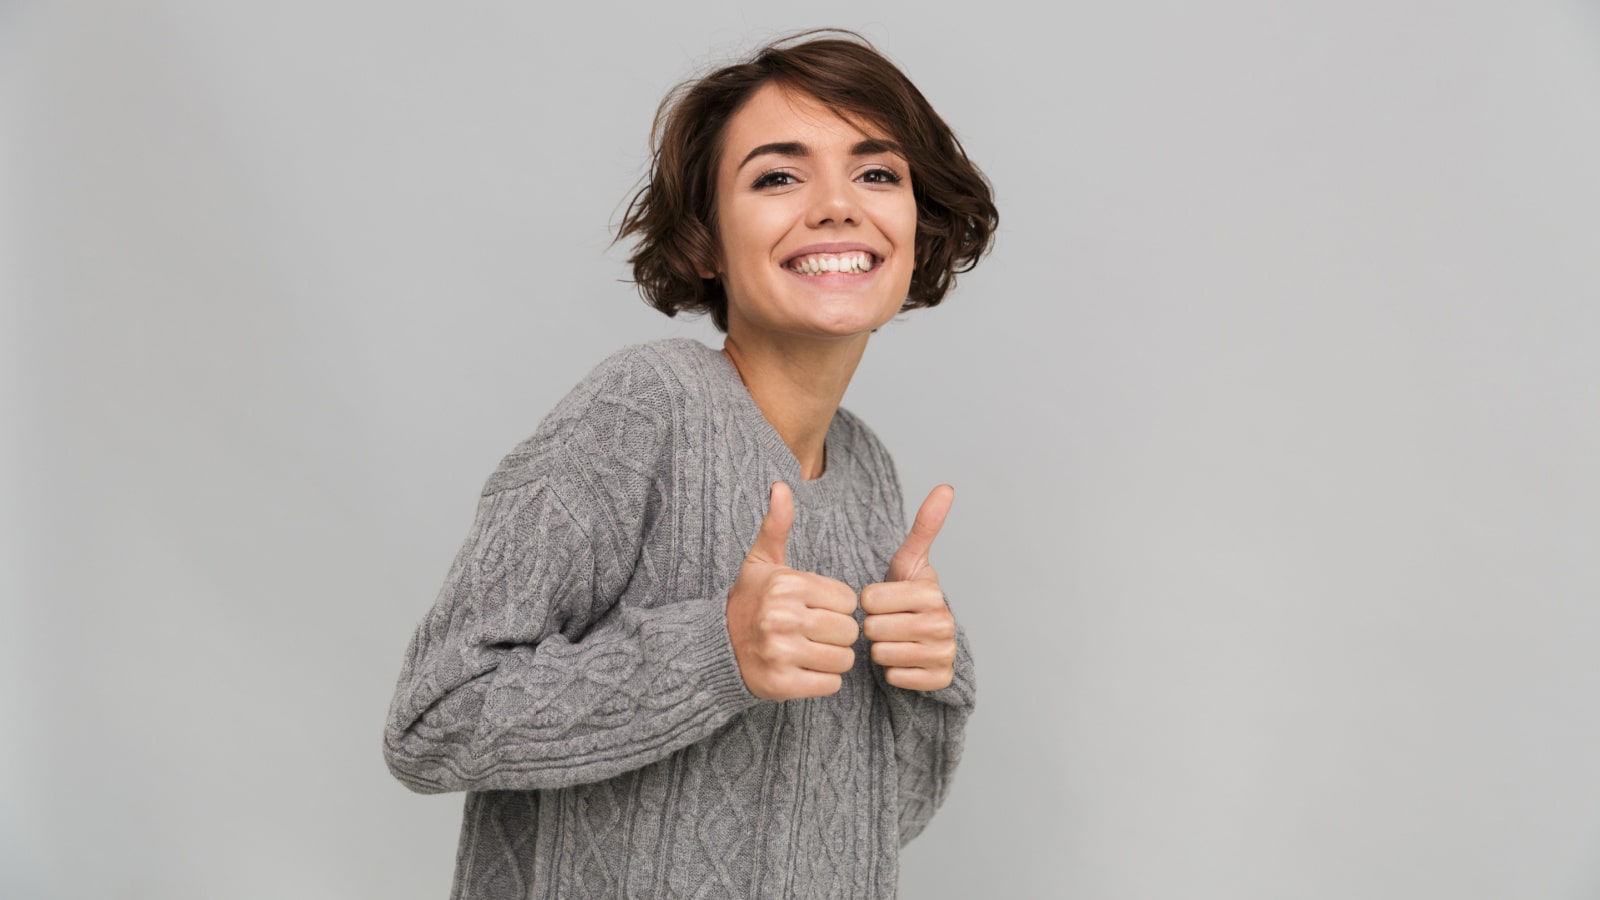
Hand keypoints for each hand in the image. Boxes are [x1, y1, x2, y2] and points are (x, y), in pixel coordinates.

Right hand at [726, 482, 860, 700]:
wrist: (715, 648)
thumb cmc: (749, 601)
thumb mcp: (761, 561)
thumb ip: (776, 525)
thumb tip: (781, 486)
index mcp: (786, 585)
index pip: (848, 600)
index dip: (836, 605)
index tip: (816, 608)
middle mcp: (783, 618)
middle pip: (848, 631)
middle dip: (837, 633)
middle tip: (815, 632)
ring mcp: (781, 653)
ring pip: (843, 659)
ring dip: (832, 658)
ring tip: (811, 650)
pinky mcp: (781, 684)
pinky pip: (830, 684)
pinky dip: (822, 680)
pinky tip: (804, 669)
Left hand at [861, 485, 957, 691]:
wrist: (924, 641)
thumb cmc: (907, 597)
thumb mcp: (910, 562)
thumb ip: (925, 526)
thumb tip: (946, 487)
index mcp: (931, 590)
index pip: (870, 598)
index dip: (868, 600)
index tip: (883, 600)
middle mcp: (943, 622)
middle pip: (874, 627)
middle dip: (872, 625)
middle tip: (885, 622)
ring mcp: (944, 652)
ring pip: (882, 654)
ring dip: (879, 649)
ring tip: (892, 639)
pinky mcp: (940, 679)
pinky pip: (896, 677)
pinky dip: (892, 671)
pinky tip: (901, 660)